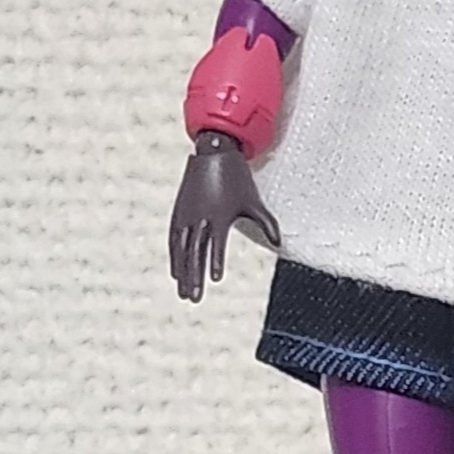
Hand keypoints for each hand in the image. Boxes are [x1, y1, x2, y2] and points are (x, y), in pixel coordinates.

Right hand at [168, 132, 276, 300]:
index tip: (215, 279)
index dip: (215, 261)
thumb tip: (279, 243)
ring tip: (185, 293)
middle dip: (194, 276)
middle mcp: (199, 217)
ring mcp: (186, 215)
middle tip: (194, 298)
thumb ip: (267, 224)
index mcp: (218, 216)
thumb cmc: (238, 180)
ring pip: (182, 250)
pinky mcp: (179, 213)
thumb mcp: (254, 201)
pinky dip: (175, 257)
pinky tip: (176, 272)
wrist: (214, 154)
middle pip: (195, 253)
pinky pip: (174, 239)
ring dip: (183, 272)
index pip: (216, 245)